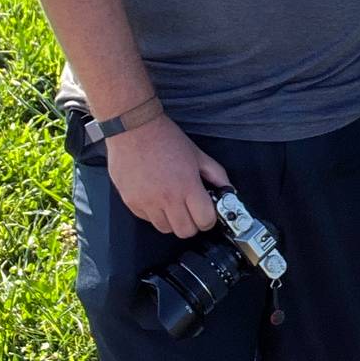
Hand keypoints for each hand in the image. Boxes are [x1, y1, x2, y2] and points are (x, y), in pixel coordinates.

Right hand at [106, 116, 231, 236]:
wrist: (134, 129)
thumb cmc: (165, 138)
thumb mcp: (197, 154)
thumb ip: (216, 174)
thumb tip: (227, 189)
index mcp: (187, 186)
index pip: (204, 221)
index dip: (208, 220)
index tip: (206, 214)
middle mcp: (167, 198)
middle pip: (185, 232)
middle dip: (192, 224)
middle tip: (190, 211)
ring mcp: (147, 202)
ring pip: (165, 229)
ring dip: (172, 220)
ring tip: (172, 203)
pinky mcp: (131, 202)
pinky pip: (147, 220)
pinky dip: (154, 214)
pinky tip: (156, 197)